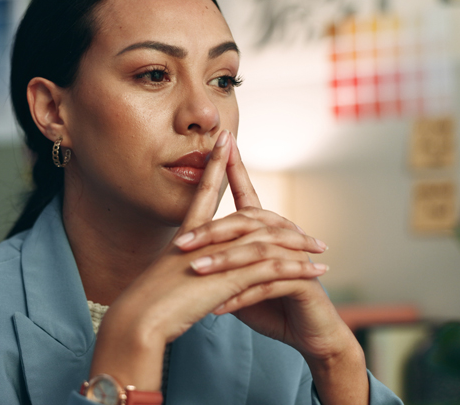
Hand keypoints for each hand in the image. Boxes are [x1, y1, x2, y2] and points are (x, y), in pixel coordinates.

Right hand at [89, 130, 328, 389]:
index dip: (216, 166)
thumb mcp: (161, 279)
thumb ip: (173, 269)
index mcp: (186, 236)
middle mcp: (205, 239)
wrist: (138, 318)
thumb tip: (177, 270)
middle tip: (304, 225)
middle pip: (248, 215)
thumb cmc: (144, 306)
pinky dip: (298, 269)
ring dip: (298, 245)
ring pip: (268, 241)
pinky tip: (317, 272)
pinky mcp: (232, 276)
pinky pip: (274, 268)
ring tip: (321, 249)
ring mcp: (221, 256)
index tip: (224, 141)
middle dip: (280, 221)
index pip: (203, 193)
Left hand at [172, 139, 368, 404]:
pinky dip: (242, 296)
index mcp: (266, 233)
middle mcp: (283, 238)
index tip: (222, 141)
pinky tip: (219, 307)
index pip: (248, 194)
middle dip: (212, 231)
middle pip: (246, 222)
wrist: (311, 335)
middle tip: (181, 242)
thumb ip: (221, 266)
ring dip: (224, 263)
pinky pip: (268, 284)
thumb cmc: (274, 307)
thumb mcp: (239, 284)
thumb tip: (188, 258)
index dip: (236, 167)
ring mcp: (296, 258)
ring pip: (256, 252)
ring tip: (196, 273)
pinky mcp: (305, 281)